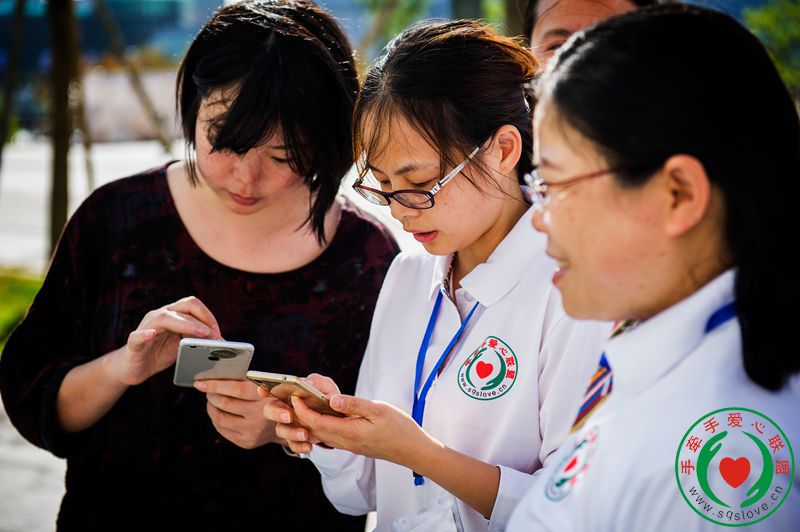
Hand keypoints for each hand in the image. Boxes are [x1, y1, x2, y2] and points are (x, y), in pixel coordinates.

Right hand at [109, 296, 221, 385]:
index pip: (192, 305)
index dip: (208, 316)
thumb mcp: (181, 346)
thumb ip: (196, 340)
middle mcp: (159, 316)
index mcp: (173, 315)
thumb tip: (219, 341)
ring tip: (200, 333)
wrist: (133, 368)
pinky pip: (138, 336)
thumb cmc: (159, 354)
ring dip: (185, 324)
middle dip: (202, 320)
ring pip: (164, 317)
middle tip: (214, 335)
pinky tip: (151, 334)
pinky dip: (144, 334)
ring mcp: (146, 327)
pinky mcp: (133, 342)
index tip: (219, 333)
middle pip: (183, 306)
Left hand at [195, 379, 279, 448]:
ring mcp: (253, 431)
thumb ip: (246, 381)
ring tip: (212, 400)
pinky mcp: (247, 442)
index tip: (199, 382)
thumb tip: (217, 376)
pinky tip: (218, 412)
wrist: (289, 424)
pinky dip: (216, 419)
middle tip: (207, 390)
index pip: (236, 389)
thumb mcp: (266, 385)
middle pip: (225, 403)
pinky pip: (223, 430)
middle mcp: (260, 415)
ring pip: (220, 418)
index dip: (215, 385)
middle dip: (211, 395)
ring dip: (211, 407)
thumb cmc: (271, 397)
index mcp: (266, 396)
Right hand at [259, 374, 339, 448]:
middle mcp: (283, 409)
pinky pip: (292, 445)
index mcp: (287, 393)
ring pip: (281, 430)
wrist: (337, 417)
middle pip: (270, 410)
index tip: (262, 390)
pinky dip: (300, 446)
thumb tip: (308, 383)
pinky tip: (309, 446)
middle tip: (289, 416)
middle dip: (277, 413)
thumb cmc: (327, 396)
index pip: (270, 390)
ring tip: (305, 434)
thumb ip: (317, 382)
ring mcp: (288, 425)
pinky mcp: (296, 439)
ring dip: (291, 432)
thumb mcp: (325, 386)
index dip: (264, 390)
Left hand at [288, 388, 435, 469]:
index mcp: (350, 433)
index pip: (317, 422)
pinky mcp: (356, 445)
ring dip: (311, 422)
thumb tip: (331, 400)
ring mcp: (351, 445)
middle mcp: (346, 442)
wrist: (413, 450)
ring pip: (323, 435)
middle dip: (301, 416)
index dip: (303, 410)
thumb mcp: (378, 410)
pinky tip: (325, 415)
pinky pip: (332, 437)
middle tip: (293, 399)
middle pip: (315, 430)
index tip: (295, 396)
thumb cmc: (399, 428)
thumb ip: (354, 405)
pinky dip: (323, 426)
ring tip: (305, 405)